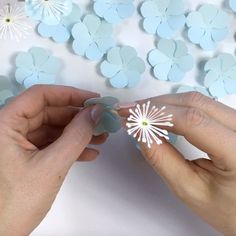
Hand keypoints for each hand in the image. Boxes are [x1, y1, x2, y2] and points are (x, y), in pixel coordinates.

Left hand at [0, 85, 105, 234]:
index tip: (94, 100)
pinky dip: (71, 147)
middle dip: (79, 118)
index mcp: (5, 124)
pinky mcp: (28, 156)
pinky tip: (89, 153)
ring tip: (101, 138)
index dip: (70, 94)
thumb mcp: (52, 165)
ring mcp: (20, 143)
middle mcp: (11, 129)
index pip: (40, 96)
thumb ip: (76, 135)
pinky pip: (52, 144)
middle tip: (103, 122)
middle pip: (50, 112)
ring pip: (54, 129)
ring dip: (78, 133)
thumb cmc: (16, 202)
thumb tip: (96, 112)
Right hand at [119, 92, 235, 235]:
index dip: (157, 114)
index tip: (129, 115)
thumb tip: (140, 130)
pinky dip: (176, 107)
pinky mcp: (232, 121)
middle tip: (128, 110)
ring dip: (164, 104)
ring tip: (140, 112)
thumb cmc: (225, 208)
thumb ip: (162, 159)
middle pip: (194, 103)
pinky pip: (202, 106)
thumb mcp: (189, 189)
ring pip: (198, 101)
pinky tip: (160, 112)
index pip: (192, 120)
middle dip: (156, 105)